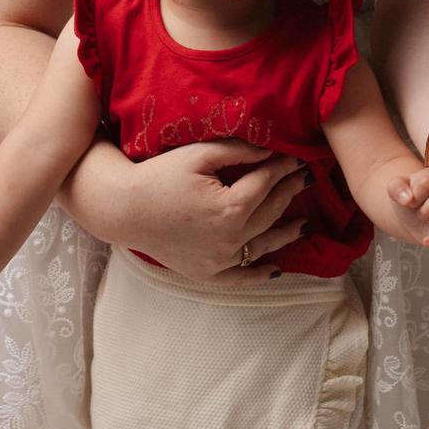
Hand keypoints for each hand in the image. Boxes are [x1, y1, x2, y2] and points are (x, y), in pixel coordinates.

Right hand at [122, 141, 310, 282]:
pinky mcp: (207, 274)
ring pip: (263, 245)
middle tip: (305, 180)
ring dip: (286, 233)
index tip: (298, 158)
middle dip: (289, 193)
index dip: (284, 168)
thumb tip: (271, 150)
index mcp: (231, 207)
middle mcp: (231, 238)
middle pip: (270, 212)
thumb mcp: (199, 154)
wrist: (122, 209)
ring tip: (305, 224)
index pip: (267, 183)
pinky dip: (260, 273)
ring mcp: (220, 260)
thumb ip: (238, 151)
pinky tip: (276, 268)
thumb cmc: (158, 175)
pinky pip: (241, 277)